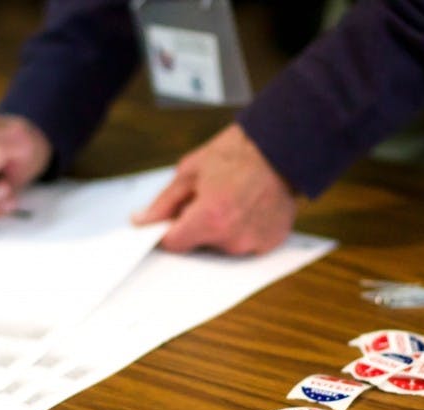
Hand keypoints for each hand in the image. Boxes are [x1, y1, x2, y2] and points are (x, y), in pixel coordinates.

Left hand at [132, 123, 298, 254]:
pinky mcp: (271, 243)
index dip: (171, 229)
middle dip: (198, 227)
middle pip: (199, 246)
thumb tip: (142, 221)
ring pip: (223, 247)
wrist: (281, 147)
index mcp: (209, 218)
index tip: (175, 218)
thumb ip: (163, 203)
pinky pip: (246, 244)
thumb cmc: (237, 153)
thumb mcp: (190, 171)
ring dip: (222, 230)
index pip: (174, 244)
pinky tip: (250, 207)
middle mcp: (233, 238)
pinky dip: (244, 230)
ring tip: (234, 200)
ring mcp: (254, 243)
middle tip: (211, 198)